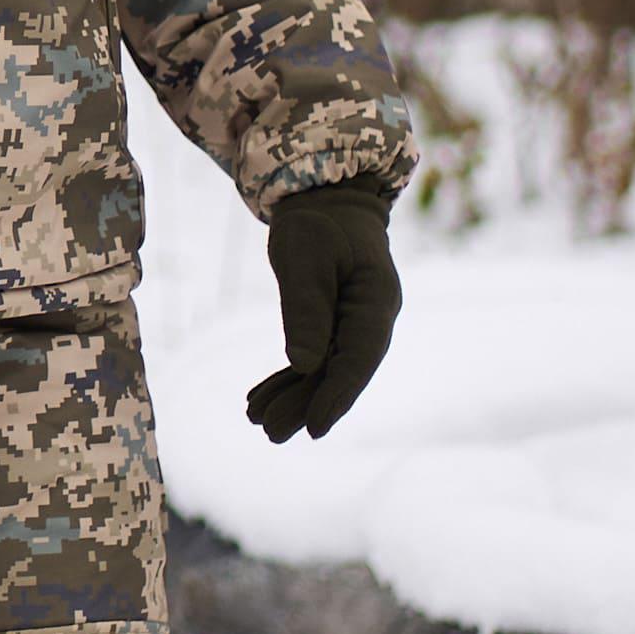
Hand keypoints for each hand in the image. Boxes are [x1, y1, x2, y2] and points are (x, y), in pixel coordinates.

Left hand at [247, 179, 400, 441]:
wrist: (325, 199)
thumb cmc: (317, 222)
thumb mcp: (304, 258)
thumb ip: (305, 310)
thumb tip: (306, 366)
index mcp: (377, 301)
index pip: (358, 359)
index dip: (337, 397)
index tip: (315, 429)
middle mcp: (372, 318)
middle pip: (341, 372)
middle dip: (306, 405)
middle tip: (270, 434)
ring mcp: (356, 323)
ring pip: (326, 370)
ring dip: (294, 396)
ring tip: (257, 421)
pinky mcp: (336, 324)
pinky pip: (315, 358)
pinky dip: (290, 378)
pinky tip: (260, 400)